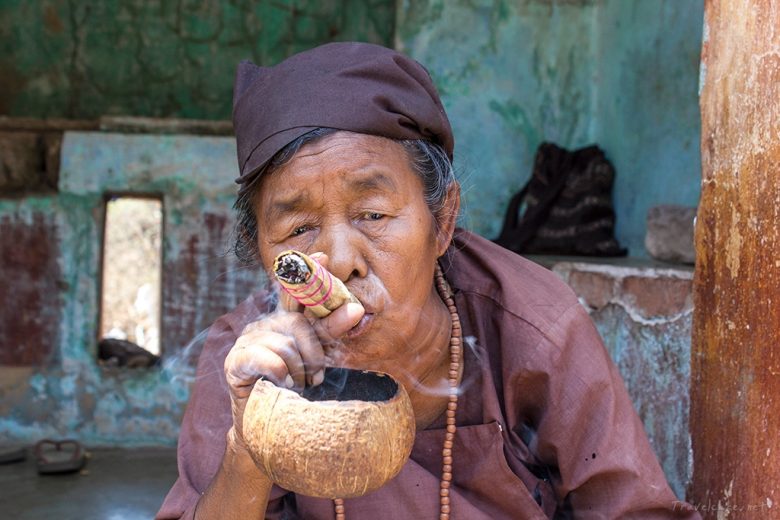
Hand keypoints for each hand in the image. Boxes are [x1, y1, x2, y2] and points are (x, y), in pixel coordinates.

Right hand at [223, 253, 364, 446]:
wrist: (266, 429)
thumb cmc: (295, 393)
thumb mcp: (318, 360)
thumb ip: (330, 333)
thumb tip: (356, 309)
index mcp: (288, 321)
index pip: (300, 293)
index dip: (311, 273)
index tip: (323, 255)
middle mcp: (268, 324)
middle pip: (300, 323)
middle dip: (316, 352)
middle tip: (317, 377)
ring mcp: (249, 339)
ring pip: (288, 346)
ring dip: (298, 372)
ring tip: (294, 388)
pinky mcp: (235, 360)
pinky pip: (269, 360)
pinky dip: (279, 375)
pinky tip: (280, 383)